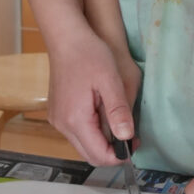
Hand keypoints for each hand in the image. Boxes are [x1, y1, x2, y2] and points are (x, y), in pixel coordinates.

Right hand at [48, 25, 140, 164]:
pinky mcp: (58, 113)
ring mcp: (58, 119)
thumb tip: (127, 137)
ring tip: (121, 123)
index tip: (136, 143)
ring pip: (83, 145)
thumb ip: (118, 111)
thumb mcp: (110, 81)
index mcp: (75, 119)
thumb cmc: (89, 54)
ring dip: (103, 142)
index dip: (120, 155)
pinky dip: (93, 131)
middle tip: (132, 136)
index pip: (98, 155)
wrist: (66, 37)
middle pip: (90, 154)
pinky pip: (77, 132)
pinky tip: (105, 115)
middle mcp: (62, 124)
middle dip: (112, 151)